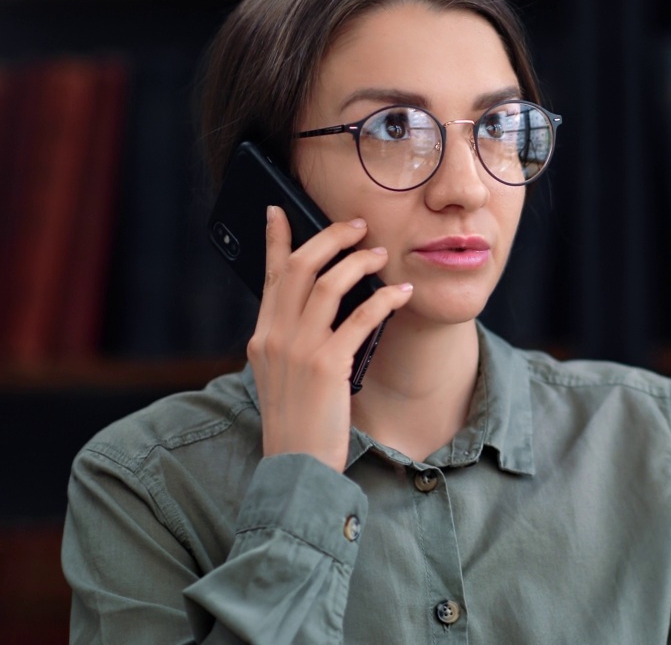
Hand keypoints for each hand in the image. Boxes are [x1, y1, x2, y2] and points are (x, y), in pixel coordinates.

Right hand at [246, 205, 414, 471]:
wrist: (297, 466)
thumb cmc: (299, 422)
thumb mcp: (284, 376)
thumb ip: (294, 341)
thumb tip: (322, 306)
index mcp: (261, 338)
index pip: (269, 276)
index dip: (275, 240)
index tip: (279, 210)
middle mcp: (273, 337)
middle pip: (299, 267)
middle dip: (330, 238)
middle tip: (358, 225)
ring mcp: (298, 350)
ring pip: (328, 283)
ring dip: (359, 262)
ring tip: (382, 254)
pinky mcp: (327, 366)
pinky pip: (359, 318)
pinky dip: (383, 299)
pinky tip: (402, 293)